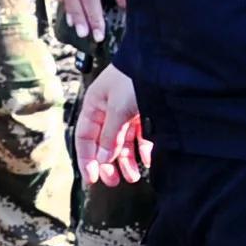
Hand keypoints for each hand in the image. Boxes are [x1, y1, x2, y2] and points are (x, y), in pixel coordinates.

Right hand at [75, 63, 150, 186]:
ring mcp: (126, 111)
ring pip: (122, 142)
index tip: (92, 179)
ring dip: (126, 160)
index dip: (86, 158)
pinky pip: (139, 136)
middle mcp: (108, 109)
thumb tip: (101, 160)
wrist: (161, 63)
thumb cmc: (133, 79)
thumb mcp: (117, 109)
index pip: (84, 136)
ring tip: (133, 176)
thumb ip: (109, 136)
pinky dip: (142, 149)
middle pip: (103, 142)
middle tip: (114, 182)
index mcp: (94, 105)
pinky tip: (147, 160)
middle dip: (107, 163)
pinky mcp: (144, 112)